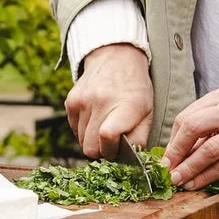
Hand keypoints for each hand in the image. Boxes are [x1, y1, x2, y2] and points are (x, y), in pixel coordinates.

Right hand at [64, 44, 153, 158]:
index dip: (111, 151)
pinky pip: (74, 129)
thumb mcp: (147, 113)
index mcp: (124, 106)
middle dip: (101, 151)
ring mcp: (82, 102)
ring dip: (92, 140)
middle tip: (111, 142)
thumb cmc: (135, 90)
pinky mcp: (70, 102)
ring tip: (104, 126)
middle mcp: (99, 103)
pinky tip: (95, 118)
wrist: (116, 58)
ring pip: (80, 141)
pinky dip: (84, 130)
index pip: (107, 137)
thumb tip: (126, 160)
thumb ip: (139, 139)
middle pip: (89, 147)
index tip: (117, 150)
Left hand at [164, 87, 218, 190]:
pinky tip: (196, 183)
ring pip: (209, 150)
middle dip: (176, 151)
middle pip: (194, 127)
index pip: (187, 116)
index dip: (173, 139)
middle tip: (167, 168)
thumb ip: (205, 124)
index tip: (166, 156)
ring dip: (189, 168)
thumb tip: (175, 151)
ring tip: (178, 179)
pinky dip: (206, 176)